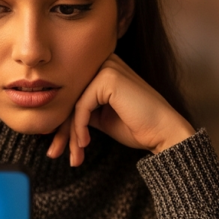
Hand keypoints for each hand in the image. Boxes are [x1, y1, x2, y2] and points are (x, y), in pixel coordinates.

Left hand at [47, 54, 194, 165]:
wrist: (164, 133)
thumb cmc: (137, 127)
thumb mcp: (102, 117)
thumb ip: (82, 110)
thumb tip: (54, 119)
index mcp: (104, 69)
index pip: (74, 96)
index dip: (64, 123)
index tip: (57, 147)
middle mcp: (105, 62)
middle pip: (71, 98)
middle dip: (62, 130)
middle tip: (55, 154)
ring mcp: (107, 68)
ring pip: (74, 104)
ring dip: (71, 134)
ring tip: (75, 156)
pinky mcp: (108, 78)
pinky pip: (82, 106)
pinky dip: (80, 127)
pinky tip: (85, 143)